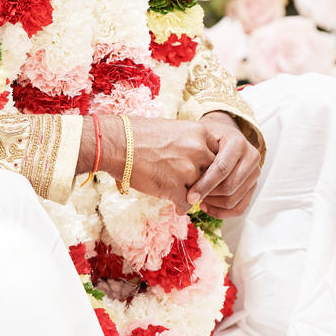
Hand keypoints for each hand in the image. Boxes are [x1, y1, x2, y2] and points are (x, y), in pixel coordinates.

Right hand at [80, 115, 218, 214]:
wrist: (117, 144)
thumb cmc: (139, 135)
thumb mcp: (174, 129)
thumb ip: (192, 144)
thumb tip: (201, 161)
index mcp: (200, 132)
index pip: (218, 154)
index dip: (210, 166)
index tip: (203, 172)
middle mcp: (198, 150)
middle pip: (213, 173)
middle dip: (204, 182)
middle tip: (196, 187)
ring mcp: (187, 170)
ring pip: (201, 190)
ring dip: (192, 194)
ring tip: (183, 195)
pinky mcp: (174, 188)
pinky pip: (186, 204)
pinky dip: (180, 206)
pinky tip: (174, 204)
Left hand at [186, 111, 260, 218]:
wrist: (224, 135)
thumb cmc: (209, 137)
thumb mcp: (202, 137)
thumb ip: (198, 155)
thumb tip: (185, 180)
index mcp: (238, 143)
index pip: (222, 169)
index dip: (205, 185)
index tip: (189, 197)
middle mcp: (251, 157)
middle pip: (229, 187)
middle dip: (208, 195)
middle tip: (190, 198)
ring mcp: (255, 172)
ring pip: (234, 200)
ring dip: (213, 204)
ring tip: (197, 199)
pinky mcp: (253, 185)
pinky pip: (240, 207)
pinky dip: (222, 212)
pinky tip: (206, 206)